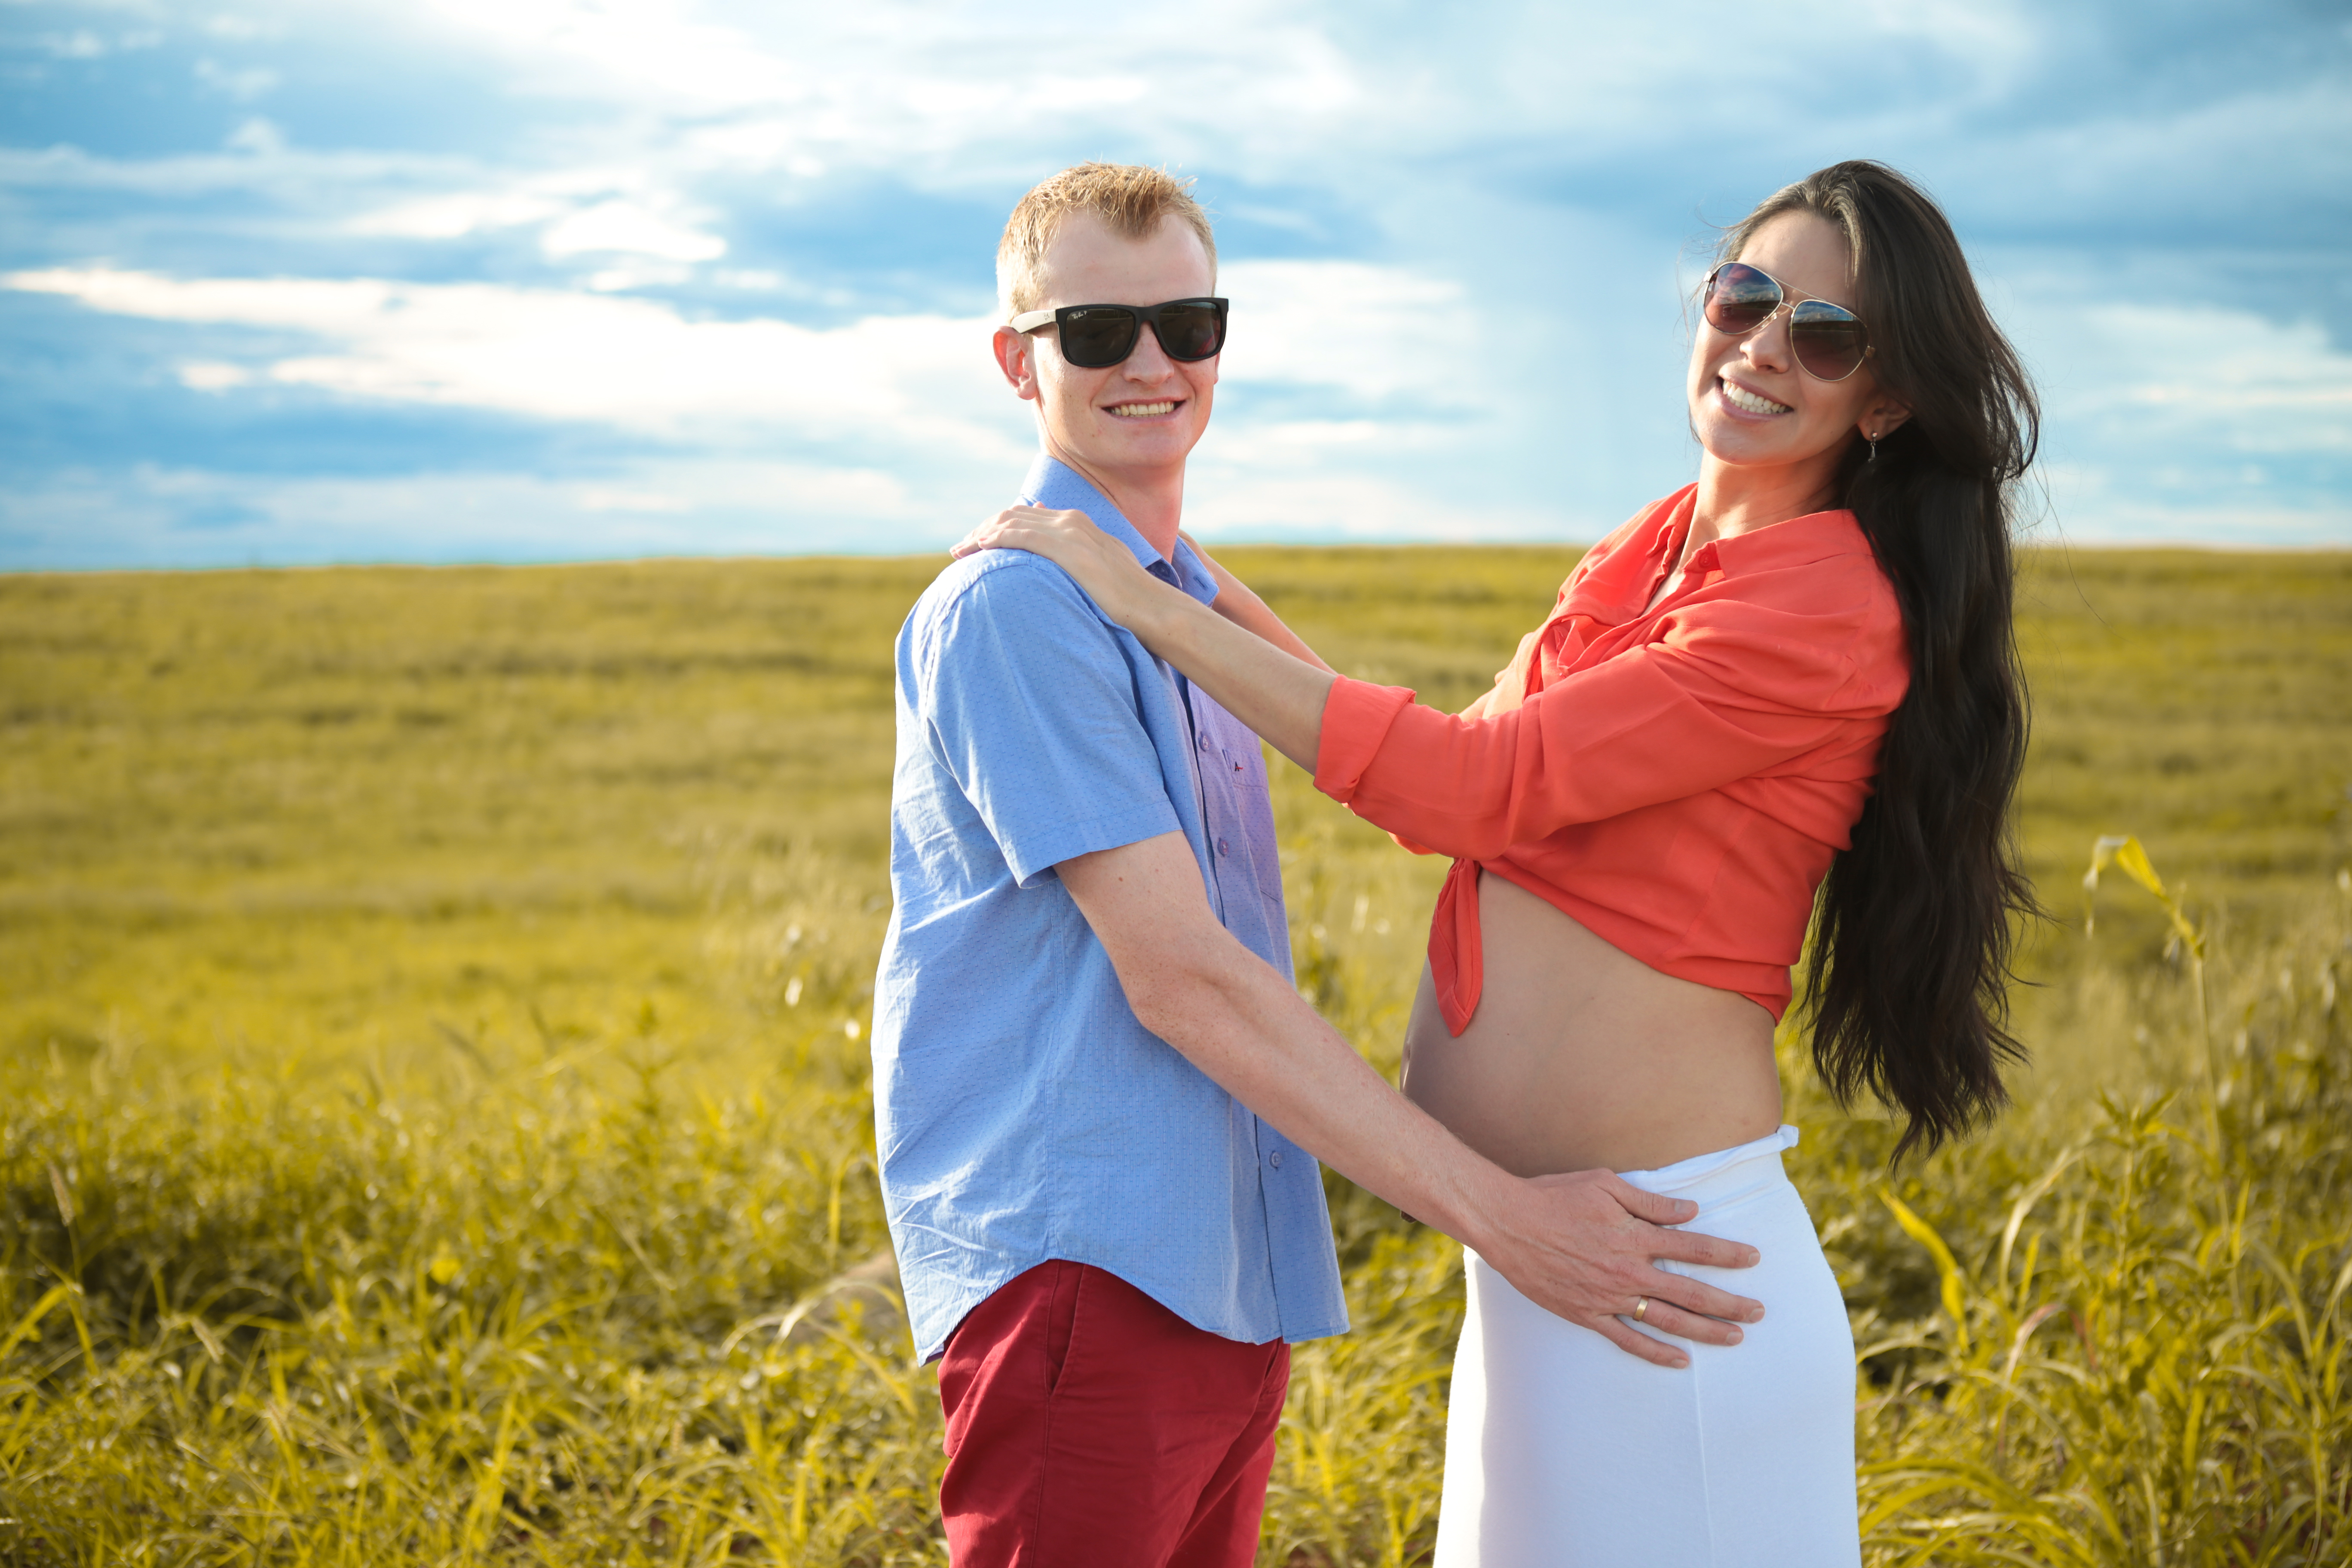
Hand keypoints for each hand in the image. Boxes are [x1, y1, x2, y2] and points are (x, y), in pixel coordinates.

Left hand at [952, 506, 1163, 629]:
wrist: (1152, 607)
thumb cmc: (1131, 599)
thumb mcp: (1103, 570)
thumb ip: (1081, 559)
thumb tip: (1062, 567)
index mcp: (1080, 524)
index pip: (1028, 515)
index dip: (999, 526)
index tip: (980, 543)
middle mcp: (1072, 521)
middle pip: (1014, 514)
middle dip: (984, 529)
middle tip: (962, 548)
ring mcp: (1069, 532)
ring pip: (1011, 522)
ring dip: (982, 534)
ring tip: (961, 551)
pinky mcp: (1066, 548)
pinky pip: (1020, 536)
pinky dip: (995, 539)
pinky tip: (978, 549)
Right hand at [1476, 1168, 1764, 1369]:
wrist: (1507, 1222)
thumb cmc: (1554, 1195)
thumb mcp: (1605, 1184)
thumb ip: (1651, 1202)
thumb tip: (1691, 1212)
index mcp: (1635, 1236)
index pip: (1694, 1247)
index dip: (1727, 1253)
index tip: (1754, 1258)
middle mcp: (1628, 1271)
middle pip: (1690, 1291)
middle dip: (1729, 1302)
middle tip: (1759, 1312)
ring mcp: (1608, 1297)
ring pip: (1667, 1320)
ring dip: (1705, 1329)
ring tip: (1735, 1337)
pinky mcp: (1586, 1314)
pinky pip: (1627, 1340)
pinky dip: (1655, 1352)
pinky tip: (1680, 1361)